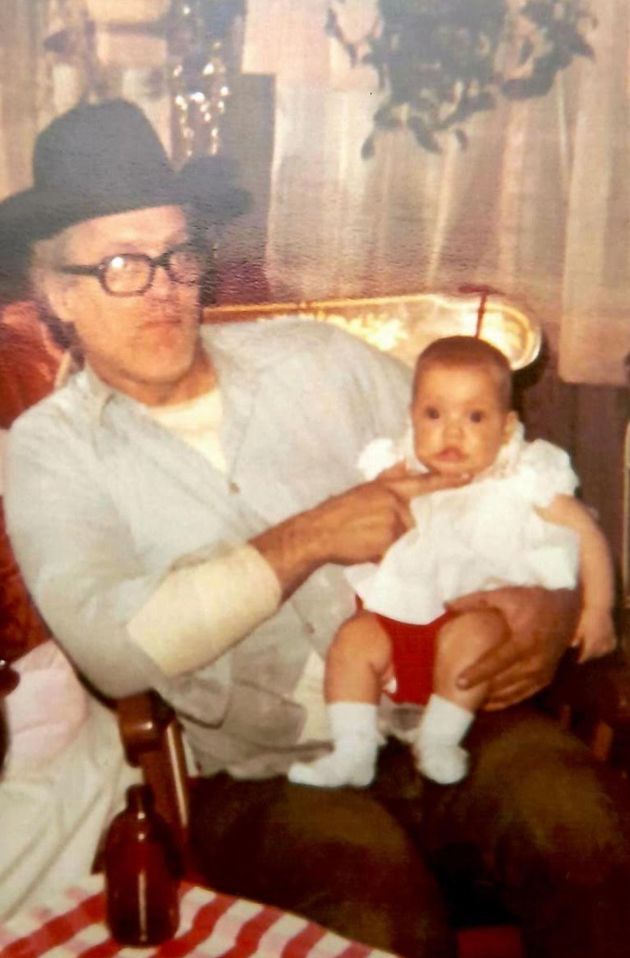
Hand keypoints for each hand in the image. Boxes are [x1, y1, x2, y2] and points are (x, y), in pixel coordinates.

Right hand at [310, 468, 469, 565]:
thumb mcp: (363, 491)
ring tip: (364, 539)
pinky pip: (394, 552)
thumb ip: (387, 479)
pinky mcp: (389, 538)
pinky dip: (382, 554)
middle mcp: (394, 501)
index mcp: (388, 486)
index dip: (448, 481)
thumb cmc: (338, 514)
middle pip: (412, 521)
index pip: (424, 482)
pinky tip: (365, 549)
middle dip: (396, 530)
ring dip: (388, 543)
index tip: (470, 477)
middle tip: (370, 531)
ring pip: (403, 538)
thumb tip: (403, 464)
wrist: (318, 532)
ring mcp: (393, 519)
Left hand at [448, 586, 579, 709]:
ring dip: (491, 699)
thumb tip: (446, 605)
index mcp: (525, 640)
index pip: (498, 661)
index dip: (478, 673)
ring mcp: (542, 672)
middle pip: (503, 681)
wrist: (569, 611)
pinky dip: (505, 700)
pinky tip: (487, 702)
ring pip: (512, 692)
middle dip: (480, 690)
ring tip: (467, 703)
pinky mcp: (545, 679)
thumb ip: (476, 601)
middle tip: (455, 697)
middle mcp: (535, 660)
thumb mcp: (506, 595)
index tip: (459, 682)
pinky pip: (522, 694)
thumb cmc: (534, 601)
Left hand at [571, 607, 616, 662]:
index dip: (583, 658)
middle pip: (596, 652)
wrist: (599, 606)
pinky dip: (608, 648)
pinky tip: (605, 649)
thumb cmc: (587, 616)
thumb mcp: (580, 626)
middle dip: (590, 656)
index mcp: (592, 638)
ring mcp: (607, 636)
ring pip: (605, 650)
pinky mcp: (612, 633)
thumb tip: (572, 646)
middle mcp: (601, 639)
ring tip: (593, 654)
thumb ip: (577, 636)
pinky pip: (612, 644)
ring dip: (599, 654)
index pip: (588, 652)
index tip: (579, 661)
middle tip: (584, 658)